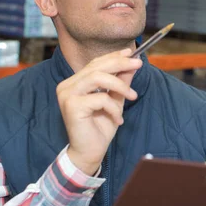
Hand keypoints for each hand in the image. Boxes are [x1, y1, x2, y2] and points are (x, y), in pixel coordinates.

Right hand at [57, 48, 141, 174]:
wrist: (89, 153)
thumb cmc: (100, 128)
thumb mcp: (115, 101)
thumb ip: (120, 83)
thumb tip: (131, 65)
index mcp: (75, 82)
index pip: (95, 63)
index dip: (113, 56)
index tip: (131, 53)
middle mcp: (67, 86)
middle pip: (96, 66)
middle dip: (120, 63)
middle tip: (138, 64)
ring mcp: (67, 95)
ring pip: (97, 77)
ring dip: (120, 85)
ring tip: (132, 96)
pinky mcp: (72, 106)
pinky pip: (100, 98)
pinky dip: (113, 108)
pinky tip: (118, 119)